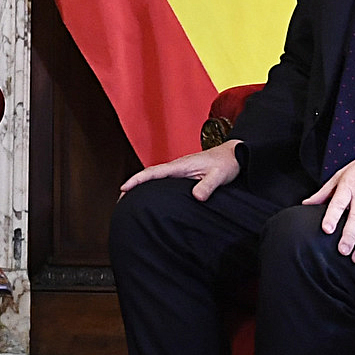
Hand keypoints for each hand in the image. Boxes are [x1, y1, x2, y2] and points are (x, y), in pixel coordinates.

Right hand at [120, 139, 242, 199]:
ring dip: (142, 185)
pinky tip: (153, 196)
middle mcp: (178, 167)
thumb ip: (207, 186)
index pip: (154, 172)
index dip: (137, 180)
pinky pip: (164, 180)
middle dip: (133, 184)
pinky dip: (153, 186)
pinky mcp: (184, 174)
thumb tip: (196, 197)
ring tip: (130, 199)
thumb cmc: (227, 163)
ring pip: (156, 177)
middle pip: (150, 175)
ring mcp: (180, 170)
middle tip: (119, 199)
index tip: (123, 189)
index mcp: (181, 165)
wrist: (235, 155)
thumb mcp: (219, 175)